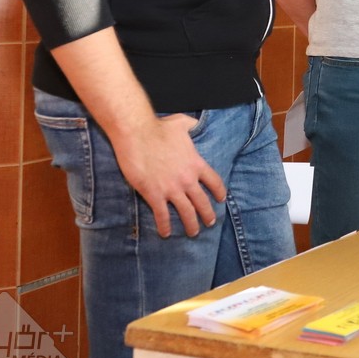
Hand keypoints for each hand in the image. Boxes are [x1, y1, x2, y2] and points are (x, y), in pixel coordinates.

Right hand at [112, 115, 226, 237]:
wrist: (137, 134)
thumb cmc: (159, 127)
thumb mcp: (182, 124)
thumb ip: (192, 126)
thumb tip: (195, 123)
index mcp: (196, 163)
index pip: (214, 181)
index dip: (219, 192)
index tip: (221, 199)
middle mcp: (187, 179)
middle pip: (202, 202)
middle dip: (207, 215)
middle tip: (210, 223)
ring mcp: (171, 188)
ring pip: (186, 212)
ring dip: (191, 225)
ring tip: (193, 233)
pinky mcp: (154, 194)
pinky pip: (162, 215)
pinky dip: (165, 226)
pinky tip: (166, 233)